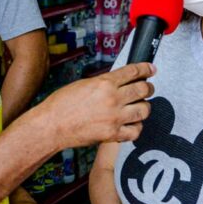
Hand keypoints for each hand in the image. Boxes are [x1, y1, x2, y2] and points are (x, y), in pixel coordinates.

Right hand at [38, 63, 154, 147]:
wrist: (51, 126)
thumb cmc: (62, 105)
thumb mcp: (84, 84)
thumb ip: (104, 83)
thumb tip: (120, 83)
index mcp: (104, 83)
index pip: (133, 71)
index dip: (145, 69)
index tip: (151, 69)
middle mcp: (112, 99)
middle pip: (143, 89)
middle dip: (148, 88)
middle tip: (147, 89)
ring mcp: (114, 117)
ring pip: (144, 110)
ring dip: (144, 107)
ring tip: (140, 107)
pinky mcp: (112, 134)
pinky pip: (135, 131)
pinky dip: (136, 127)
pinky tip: (132, 124)